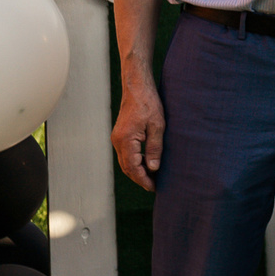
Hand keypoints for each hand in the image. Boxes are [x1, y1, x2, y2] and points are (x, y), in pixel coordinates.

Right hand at [112, 72, 165, 192]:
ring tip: (151, 178)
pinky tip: (146, 163)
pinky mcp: (120, 135)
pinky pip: (126, 154)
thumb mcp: (157, 126)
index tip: (153, 187)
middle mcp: (118, 141)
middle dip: (139, 178)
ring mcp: (117, 138)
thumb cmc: (149, 104)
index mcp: (126, 140)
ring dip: (137, 171)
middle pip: (127, 168)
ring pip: (125, 162)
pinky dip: (135, 162)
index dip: (143, 179)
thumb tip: (153, 168)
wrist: (137, 88)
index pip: (133, 168)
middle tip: (153, 186)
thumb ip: (155, 148)